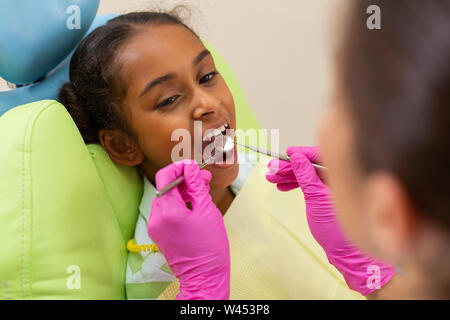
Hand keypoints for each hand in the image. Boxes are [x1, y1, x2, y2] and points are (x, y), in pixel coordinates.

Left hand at [148, 159, 229, 299]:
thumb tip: (191, 168)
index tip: (193, 167)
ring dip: (182, 192)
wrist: (204, 275)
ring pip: (166, 198)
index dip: (179, 168)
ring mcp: (155, 226)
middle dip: (184, 180)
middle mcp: (156, 217)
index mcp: (168, 211)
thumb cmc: (209, 246)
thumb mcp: (206, 210)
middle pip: (166, 187)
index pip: (165, 177)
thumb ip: (197, 186)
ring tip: (202, 193)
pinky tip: (194, 205)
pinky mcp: (158, 232)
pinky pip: (166, 210)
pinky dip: (178, 204)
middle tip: (204, 179)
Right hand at [266, 146, 395, 295]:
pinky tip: (282, 187)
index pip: (321, 156)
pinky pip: (310, 186)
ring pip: (308, 176)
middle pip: (312, 166)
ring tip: (272, 178)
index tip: (288, 153)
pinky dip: (296, 185)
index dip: (303, 153)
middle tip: (273, 168)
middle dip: (290, 167)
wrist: (345, 254)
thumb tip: (297, 157)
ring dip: (289, 176)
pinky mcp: (326, 198)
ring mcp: (332, 189)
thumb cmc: (335, 230)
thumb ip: (307, 177)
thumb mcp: (316, 200)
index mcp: (341, 176)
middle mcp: (338, 180)